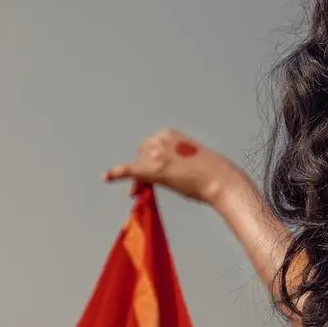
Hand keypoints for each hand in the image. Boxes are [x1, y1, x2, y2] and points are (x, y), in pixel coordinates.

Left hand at [102, 128, 240, 204]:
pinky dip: (116, 174)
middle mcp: (160, 139)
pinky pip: (128, 170)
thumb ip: (177, 159)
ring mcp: (155, 154)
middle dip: (143, 170)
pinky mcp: (151, 170)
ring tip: (141, 193)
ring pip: (138, 168)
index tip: (154, 173)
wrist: (221, 180)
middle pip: (142, 156)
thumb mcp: (193, 158)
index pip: (151, 147)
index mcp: (170, 133)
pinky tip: (106, 178)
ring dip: (139, 180)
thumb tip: (172, 172)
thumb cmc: (214, 172)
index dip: (150, 161)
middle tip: (144, 188)